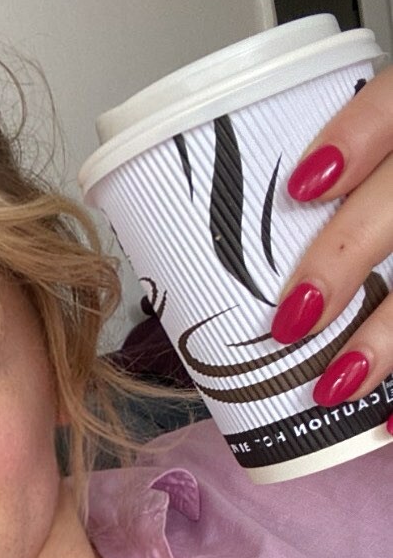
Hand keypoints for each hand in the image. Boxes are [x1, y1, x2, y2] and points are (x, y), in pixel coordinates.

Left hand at [268, 64, 392, 429]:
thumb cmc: (363, 203)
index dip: (358, 134)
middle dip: (347, 255)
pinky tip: (390, 423)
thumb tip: (185, 258)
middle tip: (290, 316)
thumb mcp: (349, 177)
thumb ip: (296, 200)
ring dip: (386, 338)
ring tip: (331, 386)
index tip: (301, 184)